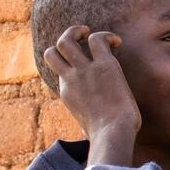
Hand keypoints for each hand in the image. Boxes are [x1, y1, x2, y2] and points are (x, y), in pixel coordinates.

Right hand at [43, 25, 140, 163]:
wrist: (113, 134)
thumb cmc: (107, 137)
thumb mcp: (90, 128)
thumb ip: (88, 122)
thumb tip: (94, 136)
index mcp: (67, 93)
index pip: (61, 72)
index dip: (70, 67)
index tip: (88, 68)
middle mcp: (70, 79)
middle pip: (52, 52)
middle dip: (63, 42)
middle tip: (81, 39)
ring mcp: (84, 70)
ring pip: (65, 40)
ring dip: (77, 31)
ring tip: (90, 33)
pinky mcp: (104, 65)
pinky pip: (98, 39)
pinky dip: (107, 36)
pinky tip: (117, 43)